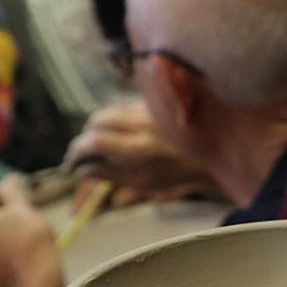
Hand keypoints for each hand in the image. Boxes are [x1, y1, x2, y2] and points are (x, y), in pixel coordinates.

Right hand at [64, 102, 210, 199]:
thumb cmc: (179, 174)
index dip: (77, 151)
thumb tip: (81, 170)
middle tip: (82, 153)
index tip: (71, 163)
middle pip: (98, 120)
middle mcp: (144, 125)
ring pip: (111, 110)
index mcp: (140, 149)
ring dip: (97, 126)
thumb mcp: (143, 183)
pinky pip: (126, 107)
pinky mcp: (156, 103)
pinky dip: (115, 119)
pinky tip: (117, 133)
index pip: (94, 141)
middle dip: (85, 136)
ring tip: (97, 144)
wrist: (215, 153)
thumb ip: (110, 174)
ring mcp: (151, 110)